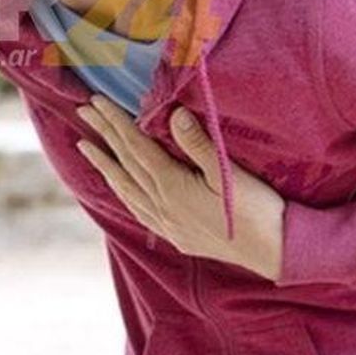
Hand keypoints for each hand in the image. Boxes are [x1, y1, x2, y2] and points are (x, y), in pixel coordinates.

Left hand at [75, 95, 286, 280]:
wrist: (273, 252)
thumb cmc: (256, 210)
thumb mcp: (229, 173)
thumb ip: (199, 144)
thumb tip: (175, 114)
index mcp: (172, 187)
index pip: (135, 147)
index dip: (115, 122)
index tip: (96, 101)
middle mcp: (162, 206)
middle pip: (125, 163)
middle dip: (103, 135)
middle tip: (82, 111)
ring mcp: (166, 223)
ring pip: (126, 188)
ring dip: (105, 165)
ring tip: (86, 147)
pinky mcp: (176, 235)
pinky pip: (138, 209)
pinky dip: (123, 192)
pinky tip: (119, 187)